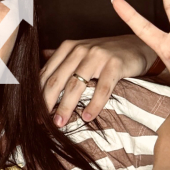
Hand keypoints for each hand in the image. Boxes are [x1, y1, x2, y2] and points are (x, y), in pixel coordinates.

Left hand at [41, 34, 155, 125]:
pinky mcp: (115, 64)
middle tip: (42, 121)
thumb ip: (60, 59)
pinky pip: (102, 89)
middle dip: (47, 103)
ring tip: (60, 123)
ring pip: (76, 85)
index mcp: (67, 47)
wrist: (136, 46)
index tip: (33, 112)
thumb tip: (39, 61)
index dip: (37, 94)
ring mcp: (98, 56)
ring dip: (66, 107)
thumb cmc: (104, 53)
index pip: (47, 73)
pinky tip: (87, 117)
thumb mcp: (80, 52)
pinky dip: (94, 105)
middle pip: (57, 80)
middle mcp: (80, 49)